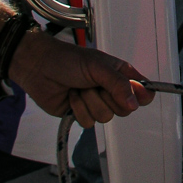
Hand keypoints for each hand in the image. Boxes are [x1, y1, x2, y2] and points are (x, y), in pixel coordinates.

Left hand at [8, 31, 154, 127]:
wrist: (39, 68)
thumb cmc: (68, 59)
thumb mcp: (98, 67)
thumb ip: (118, 84)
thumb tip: (135, 103)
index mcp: (120, 75)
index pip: (143, 92)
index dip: (140, 96)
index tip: (133, 95)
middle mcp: (111, 91)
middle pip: (125, 109)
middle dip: (107, 98)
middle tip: (95, 84)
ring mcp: (97, 103)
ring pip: (105, 117)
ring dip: (88, 102)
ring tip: (79, 88)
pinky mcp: (82, 114)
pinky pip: (88, 122)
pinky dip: (77, 109)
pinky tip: (71, 97)